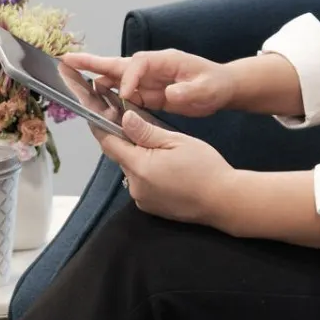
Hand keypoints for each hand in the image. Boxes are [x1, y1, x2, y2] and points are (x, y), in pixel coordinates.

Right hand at [60, 50, 233, 117]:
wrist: (222, 88)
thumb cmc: (215, 84)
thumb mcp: (205, 89)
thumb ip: (187, 92)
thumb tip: (170, 95)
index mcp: (164, 60)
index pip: (137, 65)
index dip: (128, 79)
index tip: (125, 96)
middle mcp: (151, 67)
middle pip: (118, 63)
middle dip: (93, 62)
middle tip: (67, 60)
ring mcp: (147, 79)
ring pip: (116, 77)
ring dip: (94, 77)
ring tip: (70, 76)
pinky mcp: (147, 93)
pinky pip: (123, 93)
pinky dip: (107, 94)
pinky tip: (93, 98)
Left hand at [92, 111, 235, 225]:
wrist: (222, 201)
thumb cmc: (204, 167)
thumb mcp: (177, 141)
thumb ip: (147, 131)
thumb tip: (124, 118)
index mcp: (139, 166)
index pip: (109, 142)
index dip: (101, 125)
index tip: (97, 111)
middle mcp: (134, 185)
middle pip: (121, 156)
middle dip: (126, 140)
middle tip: (138, 125)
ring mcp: (141, 199)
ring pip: (132, 170)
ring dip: (138, 157)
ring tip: (161, 148)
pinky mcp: (150, 207)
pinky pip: (141, 184)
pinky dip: (146, 172)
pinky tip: (166, 168)